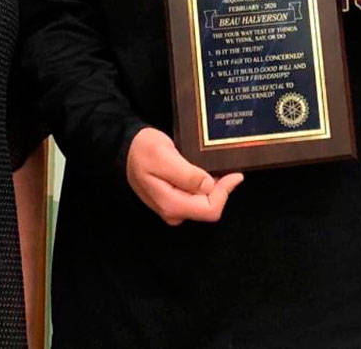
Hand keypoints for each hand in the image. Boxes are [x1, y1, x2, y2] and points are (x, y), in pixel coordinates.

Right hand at [125, 128, 241, 225]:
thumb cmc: (142, 150)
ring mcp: (173, 207)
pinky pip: (196, 197)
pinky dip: (206, 185)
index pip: (209, 209)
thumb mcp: (164, 156)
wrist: (125, 149)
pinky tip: (208, 170)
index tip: (235, 173)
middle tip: (229, 167)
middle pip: (208, 208)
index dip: (225, 193)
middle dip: (222, 189)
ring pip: (204, 203)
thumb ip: (186, 174)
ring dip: (215, 187)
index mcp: (171, 204)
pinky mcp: (174, 199)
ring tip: (221, 166)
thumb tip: (209, 185)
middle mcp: (173, 211)